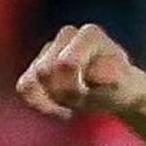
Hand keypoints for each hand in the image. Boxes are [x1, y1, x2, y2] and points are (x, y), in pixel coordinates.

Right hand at [17, 24, 145, 120]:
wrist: (116, 90)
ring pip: (32, 80)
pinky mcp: (37, 64)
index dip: (74, 87)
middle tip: (84, 100)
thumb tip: (94, 73)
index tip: (90, 93)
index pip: (66, 64)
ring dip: (52, 100)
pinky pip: (25, 86)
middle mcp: (68, 35)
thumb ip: (108, 76)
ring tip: (74, 106)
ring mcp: (51, 47)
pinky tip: (60, 110)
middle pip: (45, 71)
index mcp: (90, 34)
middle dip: (62, 93)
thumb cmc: (119, 86)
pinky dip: (39, 102)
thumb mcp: (121, 84)